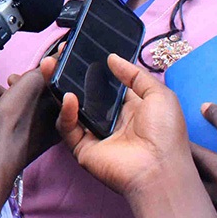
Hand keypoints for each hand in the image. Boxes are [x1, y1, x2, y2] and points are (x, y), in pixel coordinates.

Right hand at [0, 67, 58, 171]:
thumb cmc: (17, 118)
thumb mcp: (35, 82)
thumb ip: (49, 67)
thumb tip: (61, 53)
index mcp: (63, 109)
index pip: (55, 83)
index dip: (39, 72)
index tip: (28, 68)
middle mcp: (55, 122)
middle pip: (36, 93)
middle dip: (18, 83)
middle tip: (9, 79)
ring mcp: (38, 132)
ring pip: (22, 105)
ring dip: (5, 93)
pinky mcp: (20, 139)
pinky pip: (13, 118)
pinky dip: (0, 108)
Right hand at [55, 53, 192, 198]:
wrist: (160, 169)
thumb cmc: (166, 133)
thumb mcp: (160, 95)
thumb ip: (135, 75)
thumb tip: (111, 58)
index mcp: (127, 105)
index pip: (102, 81)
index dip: (90, 65)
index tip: (76, 48)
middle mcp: (108, 117)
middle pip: (82, 90)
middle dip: (67, 71)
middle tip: (57, 53)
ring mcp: (93, 133)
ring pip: (69, 106)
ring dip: (58, 85)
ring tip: (50, 66)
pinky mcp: (82, 147)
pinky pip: (68, 127)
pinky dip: (66, 112)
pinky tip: (69, 97)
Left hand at [191, 96, 216, 217]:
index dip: (213, 111)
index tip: (206, 108)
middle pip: (192, 150)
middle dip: (184, 137)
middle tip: (180, 130)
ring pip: (191, 177)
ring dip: (186, 165)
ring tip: (181, 156)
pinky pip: (202, 199)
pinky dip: (197, 188)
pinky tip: (197, 183)